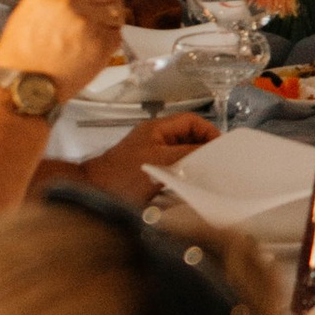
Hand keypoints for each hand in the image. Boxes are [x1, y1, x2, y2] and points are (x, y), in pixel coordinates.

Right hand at [0, 0, 124, 103]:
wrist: (23, 87)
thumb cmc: (20, 56)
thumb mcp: (27, 14)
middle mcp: (68, 2)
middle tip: (102, 12)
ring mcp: (87, 22)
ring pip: (115, 11)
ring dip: (110, 20)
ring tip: (98, 33)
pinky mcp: (100, 44)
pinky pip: (117, 34)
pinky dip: (110, 41)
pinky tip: (96, 48)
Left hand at [73, 109, 215, 202]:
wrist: (93, 193)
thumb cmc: (126, 175)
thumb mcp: (162, 162)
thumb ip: (189, 153)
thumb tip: (214, 152)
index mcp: (157, 128)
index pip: (192, 121)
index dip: (209, 132)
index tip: (222, 151)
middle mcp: (154, 137)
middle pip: (187, 136)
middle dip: (204, 148)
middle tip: (218, 166)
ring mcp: (150, 153)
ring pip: (180, 152)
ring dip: (194, 162)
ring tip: (208, 176)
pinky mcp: (147, 170)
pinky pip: (171, 166)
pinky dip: (183, 172)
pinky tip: (190, 185)